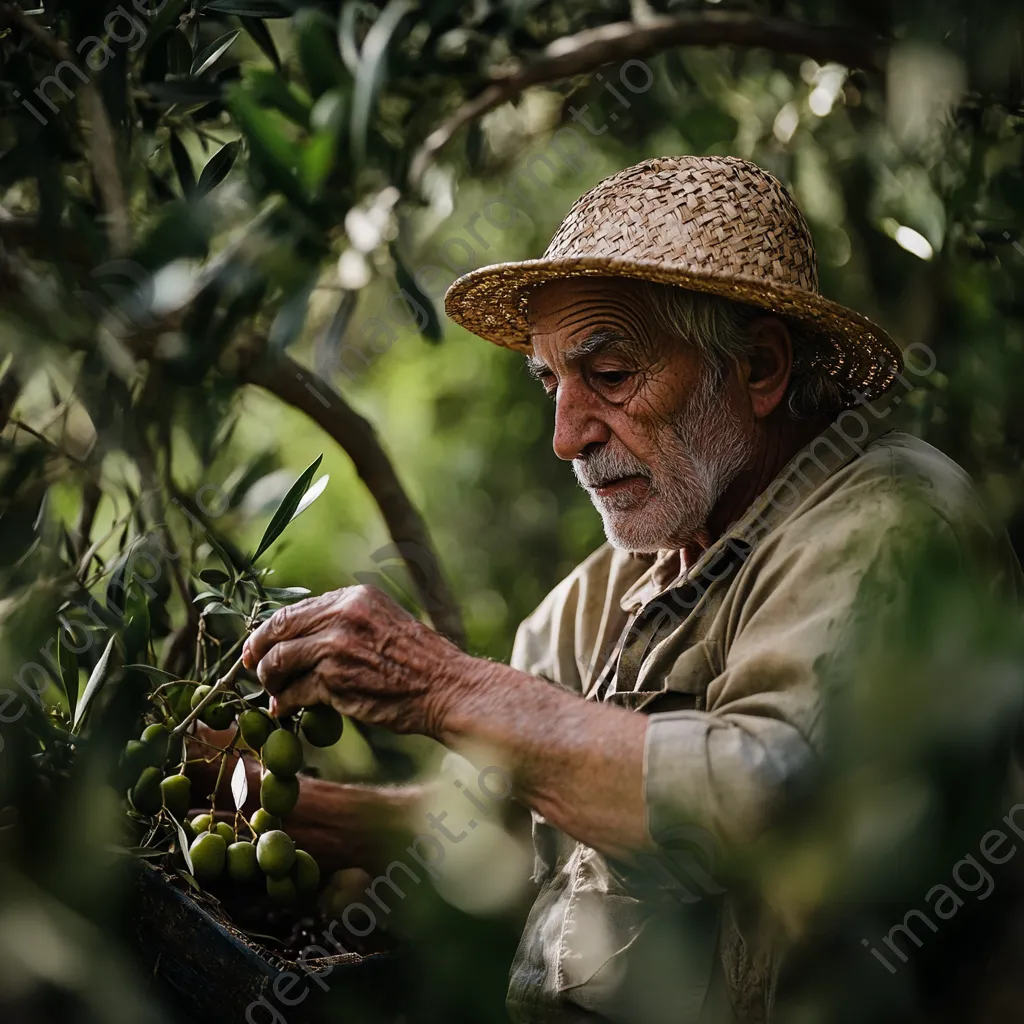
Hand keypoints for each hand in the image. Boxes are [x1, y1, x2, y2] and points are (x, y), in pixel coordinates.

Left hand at [241, 585, 468, 737]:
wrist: (446, 687)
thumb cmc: (421, 660)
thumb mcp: (384, 621)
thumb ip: (347, 621)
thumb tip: (304, 634)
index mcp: (355, 596)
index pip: (296, 608)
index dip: (271, 629)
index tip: (259, 644)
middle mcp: (343, 614)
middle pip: (280, 629)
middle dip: (259, 650)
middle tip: (252, 667)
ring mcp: (336, 647)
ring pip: (280, 661)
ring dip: (270, 680)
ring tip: (273, 692)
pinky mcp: (334, 680)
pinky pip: (295, 691)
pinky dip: (285, 703)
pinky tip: (285, 710)